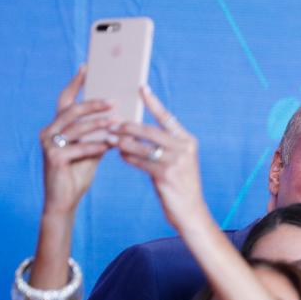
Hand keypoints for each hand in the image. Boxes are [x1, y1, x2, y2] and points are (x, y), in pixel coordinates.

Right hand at [39, 66, 115, 215]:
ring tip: (116, 122)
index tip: (87, 67)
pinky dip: (94, 145)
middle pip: (72, 111)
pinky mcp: (53, 158)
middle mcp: (49, 131)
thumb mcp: (92, 150)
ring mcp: (49, 144)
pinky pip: (77, 148)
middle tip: (113, 101)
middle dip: (93, 105)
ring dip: (98, 124)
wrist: (64, 200)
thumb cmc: (78, 173)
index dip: (76, 83)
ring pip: (76, 128)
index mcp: (57, 126)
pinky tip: (109, 145)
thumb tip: (119, 118)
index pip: (66, 100)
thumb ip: (100, 134)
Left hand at [115, 86, 208, 231]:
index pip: (167, 117)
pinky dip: (128, 157)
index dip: (153, 102)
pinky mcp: (165, 175)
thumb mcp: (177, 162)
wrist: (190, 212)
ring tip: (110, 139)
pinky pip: (139, 162)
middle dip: (128, 127)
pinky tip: (120, 155)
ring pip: (141, 146)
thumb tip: (135, 133)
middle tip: (111, 124)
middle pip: (149, 130)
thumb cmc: (180, 185)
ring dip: (122, 142)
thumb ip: (162, 146)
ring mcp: (176, 161)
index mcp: (188, 141)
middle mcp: (184, 148)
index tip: (141, 87)